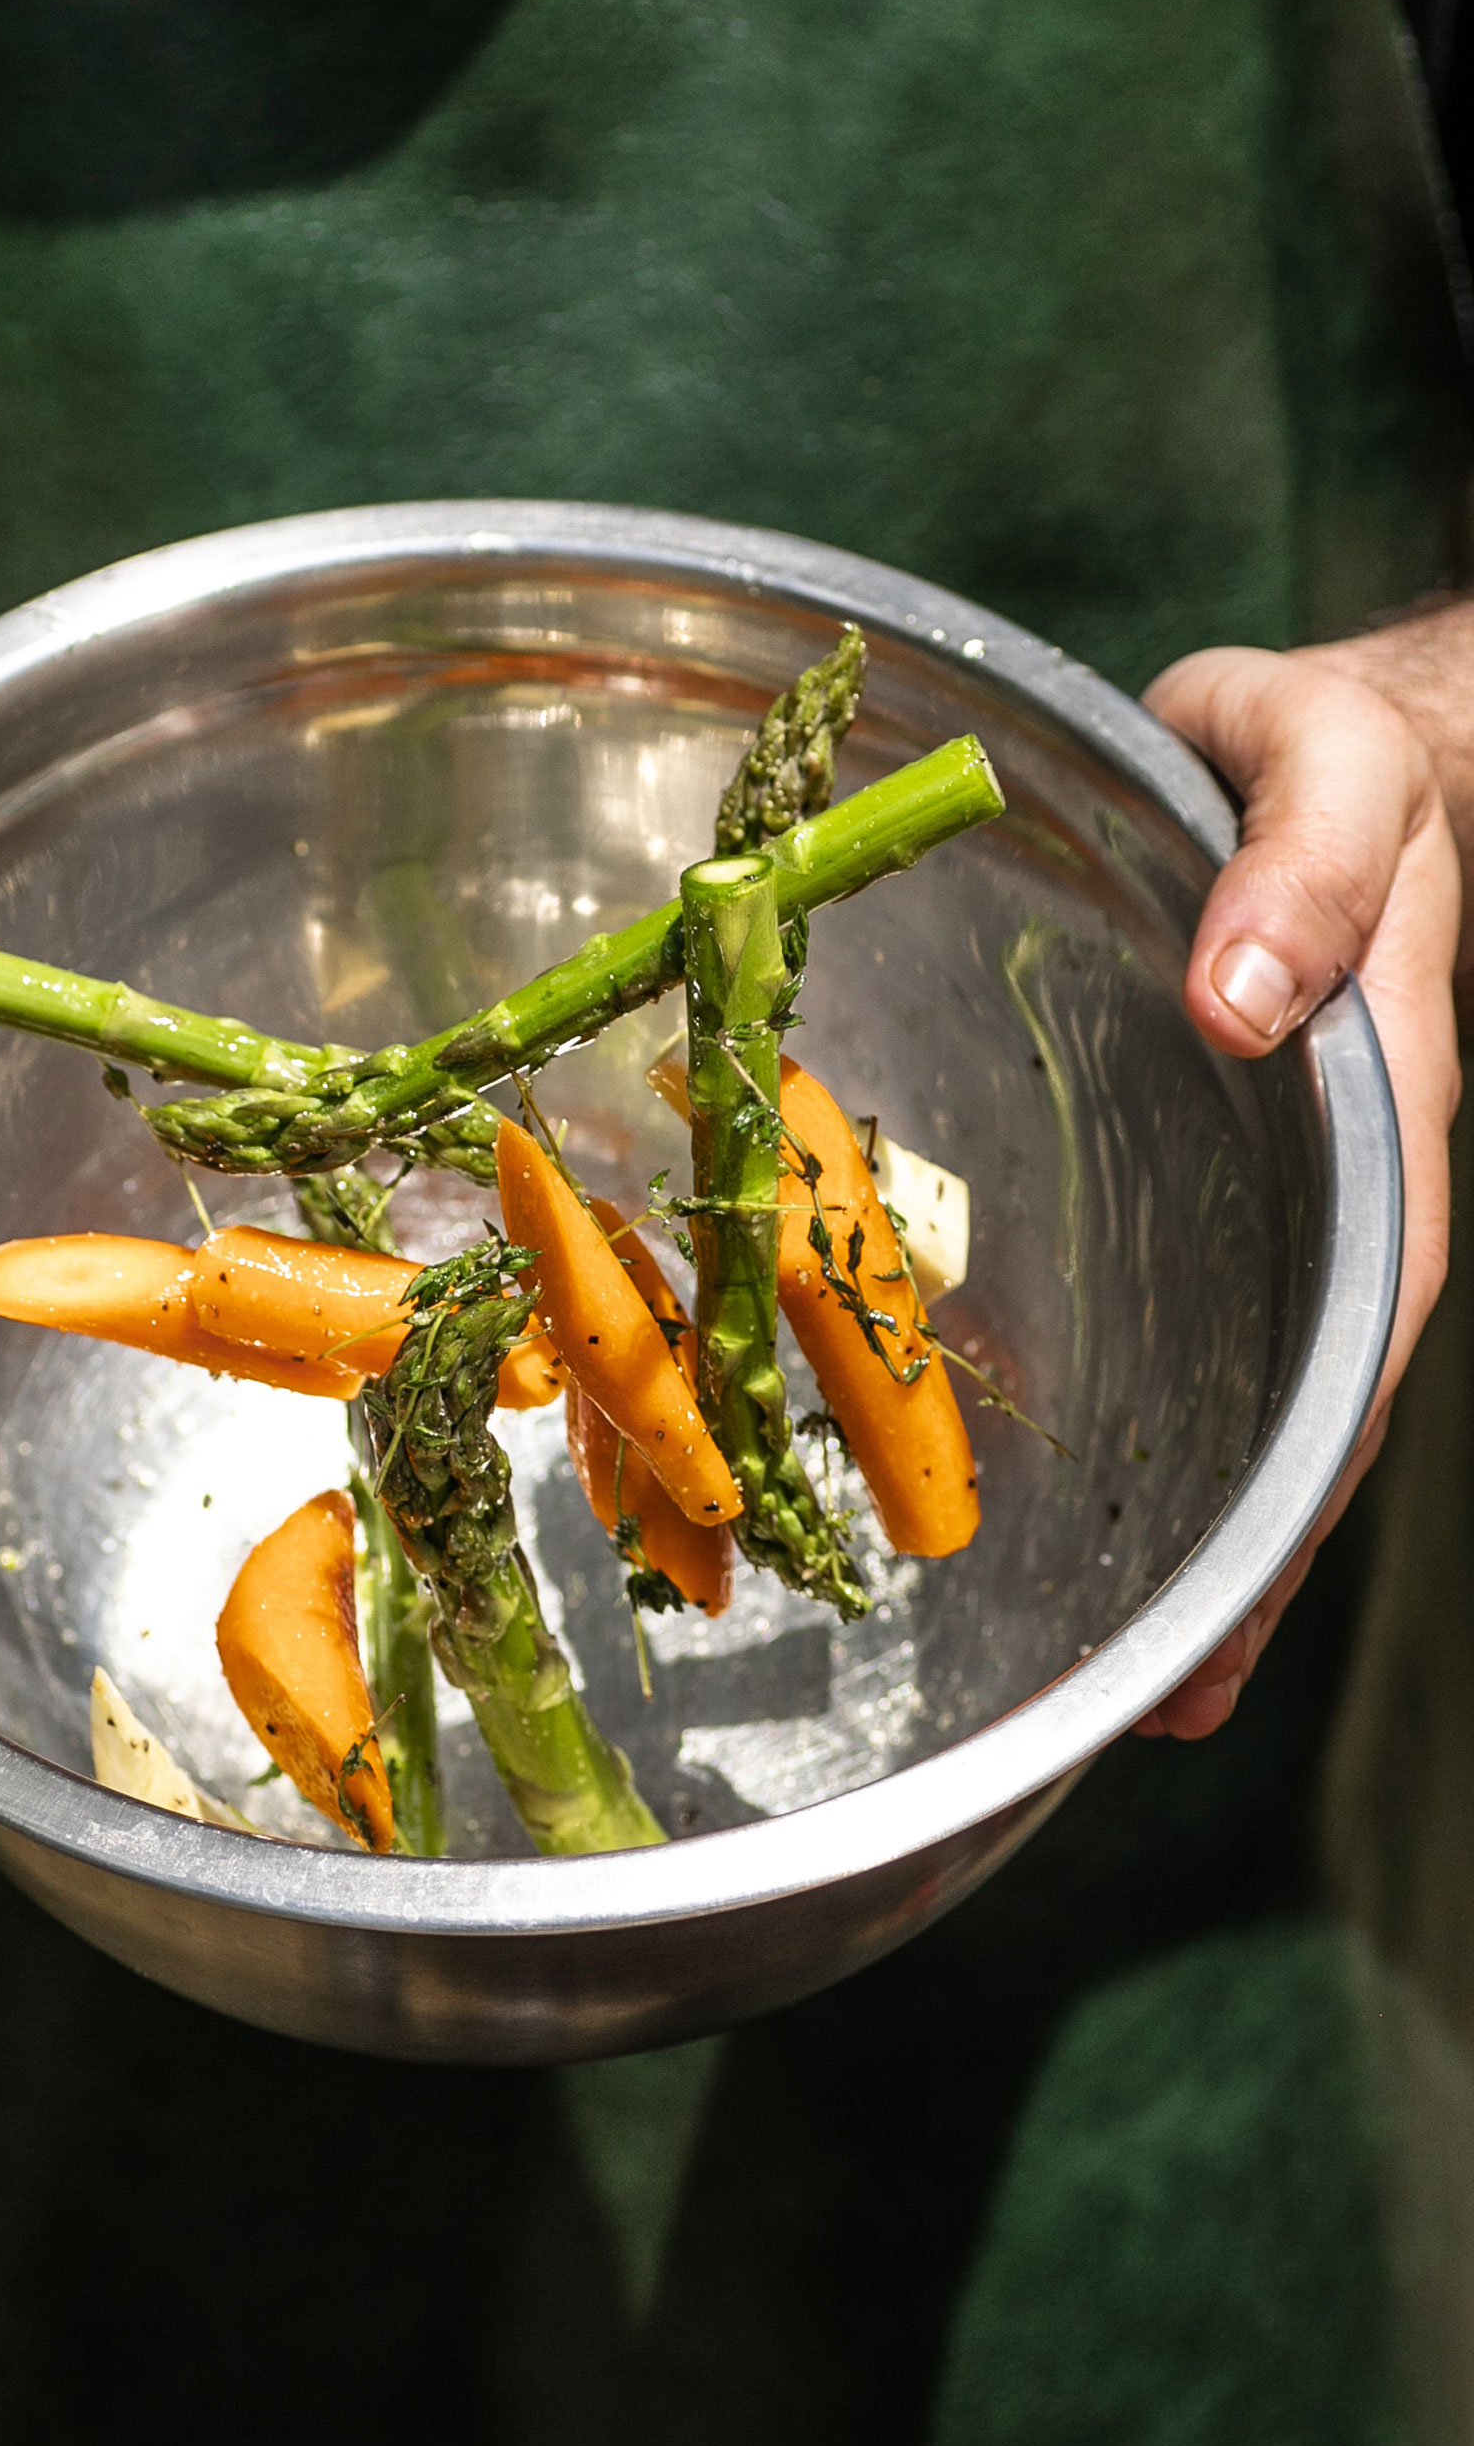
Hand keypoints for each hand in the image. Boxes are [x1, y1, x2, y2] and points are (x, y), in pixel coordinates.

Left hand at [1137, 642, 1461, 1737]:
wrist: (1327, 737)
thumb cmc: (1334, 752)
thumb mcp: (1329, 761)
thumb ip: (1304, 866)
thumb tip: (1243, 1005)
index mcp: (1384, 1104)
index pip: (1364, 1314)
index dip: (1312, 1462)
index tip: (1248, 1602)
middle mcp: (1334, 1173)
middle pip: (1307, 1386)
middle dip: (1257, 1553)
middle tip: (1162, 1707)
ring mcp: (1270, 1179)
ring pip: (1247, 1367)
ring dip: (1203, 1515)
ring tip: (1123, 1677)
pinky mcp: (1196, 1158)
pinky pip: (1181, 1298)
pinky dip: (1143, 1397)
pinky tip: (1060, 1483)